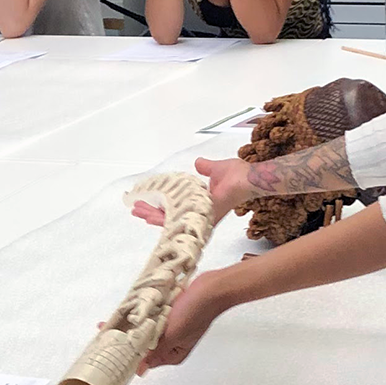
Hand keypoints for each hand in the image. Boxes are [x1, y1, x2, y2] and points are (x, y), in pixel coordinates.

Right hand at [131, 156, 254, 227]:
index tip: (147, 201)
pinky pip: (180, 221)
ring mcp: (201, 217)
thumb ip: (206, 168)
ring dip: (153, 217)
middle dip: (151, 214)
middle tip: (135, 210)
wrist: (249, 179)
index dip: (161, 206)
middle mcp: (199, 213)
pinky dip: (164, 220)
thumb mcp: (217, 168)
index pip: (177, 208)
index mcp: (201, 203)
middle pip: (171, 217)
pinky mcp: (203, 217)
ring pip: (171, 221)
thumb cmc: (239, 175)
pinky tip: (151, 217)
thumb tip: (198, 163)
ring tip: (138, 212)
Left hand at [139, 266, 232, 372]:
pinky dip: (151, 312)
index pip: (148, 360)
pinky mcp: (172, 314)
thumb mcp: (172, 337)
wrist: (208, 289)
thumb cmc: (194, 313)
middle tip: (131, 326)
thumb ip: (155, 353)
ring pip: (150, 329)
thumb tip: (141, 371)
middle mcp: (173, 342)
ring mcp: (172, 327)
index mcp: (174, 354)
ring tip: (144, 314)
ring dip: (145, 323)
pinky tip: (149, 307)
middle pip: (148, 344)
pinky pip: (155, 316)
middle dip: (139, 335)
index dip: (135, 352)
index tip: (124, 343)